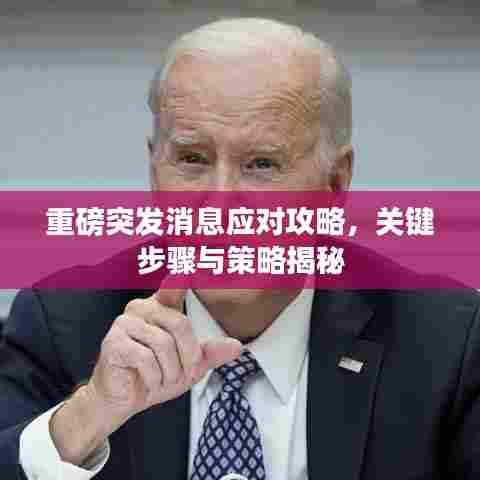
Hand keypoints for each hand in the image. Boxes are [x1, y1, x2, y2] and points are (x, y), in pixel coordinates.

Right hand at [89, 282, 242, 424]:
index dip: (184, 274)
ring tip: (163, 379)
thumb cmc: (156, 376)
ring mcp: (125, 323)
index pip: (175, 285)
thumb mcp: (190, 366)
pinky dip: (154, 378)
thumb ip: (211, 353)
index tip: (194, 263)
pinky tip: (149, 381)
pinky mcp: (113, 342)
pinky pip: (145, 358)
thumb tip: (237, 346)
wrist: (125, 401)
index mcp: (161, 307)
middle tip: (183, 374)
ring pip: (163, 344)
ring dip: (170, 372)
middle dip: (188, 356)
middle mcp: (142, 308)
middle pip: (180, 323)